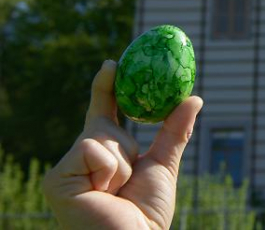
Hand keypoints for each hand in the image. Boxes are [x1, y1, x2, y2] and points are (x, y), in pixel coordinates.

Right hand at [42, 60, 202, 228]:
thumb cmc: (145, 214)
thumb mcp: (163, 166)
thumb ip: (174, 131)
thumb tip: (194, 98)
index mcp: (106, 158)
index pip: (105, 115)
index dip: (107, 89)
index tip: (112, 65)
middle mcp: (82, 162)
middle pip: (103, 124)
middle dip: (120, 134)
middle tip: (118, 129)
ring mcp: (67, 170)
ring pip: (101, 135)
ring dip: (121, 163)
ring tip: (115, 192)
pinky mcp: (56, 179)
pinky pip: (92, 149)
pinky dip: (108, 169)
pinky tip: (102, 193)